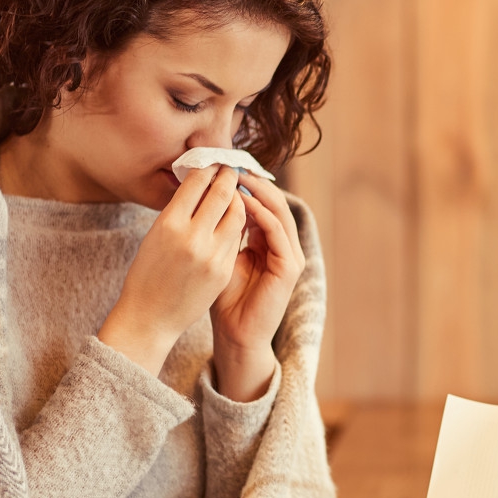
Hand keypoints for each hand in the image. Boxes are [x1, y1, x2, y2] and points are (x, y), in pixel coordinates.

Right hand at [99, 165, 244, 376]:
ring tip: (237, 192)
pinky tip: (236, 218)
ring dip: (239, 199)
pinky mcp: (224, 270)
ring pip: (237, 214)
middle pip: (222, 194)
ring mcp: (212, 255)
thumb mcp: (155, 236)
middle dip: (230, 176)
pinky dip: (238, 224)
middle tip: (233, 168)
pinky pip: (237, 238)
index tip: (215, 161)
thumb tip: (201, 185)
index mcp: (169, 224)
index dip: (209, 167)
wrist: (150, 318)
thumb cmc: (147, 274)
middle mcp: (193, 237)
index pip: (197, 182)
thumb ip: (179, 212)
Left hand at [209, 172, 305, 399]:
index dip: (244, 184)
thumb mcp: (219, 255)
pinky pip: (276, 230)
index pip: (262, 203)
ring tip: (236, 175)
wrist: (235, 336)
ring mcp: (290, 256)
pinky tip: (242, 201)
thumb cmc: (221, 299)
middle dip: (253, 181)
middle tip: (230, 162)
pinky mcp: (289, 267)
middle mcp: (284, 246)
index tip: (221, 166)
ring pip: (278, 210)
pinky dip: (260, 212)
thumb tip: (207, 196)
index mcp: (269, 242)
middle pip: (274, 201)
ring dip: (258, 191)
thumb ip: (221, 230)